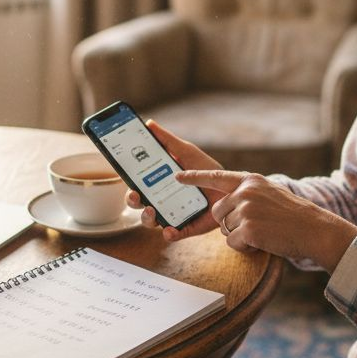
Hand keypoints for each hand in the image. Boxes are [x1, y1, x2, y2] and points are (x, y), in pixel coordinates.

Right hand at [127, 120, 224, 240]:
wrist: (230, 187)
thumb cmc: (205, 169)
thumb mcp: (186, 152)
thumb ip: (167, 140)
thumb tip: (149, 123)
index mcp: (157, 183)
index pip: (136, 185)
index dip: (128, 185)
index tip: (126, 180)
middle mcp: (160, 201)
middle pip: (138, 204)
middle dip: (133, 201)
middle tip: (137, 196)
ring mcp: (172, 215)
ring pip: (151, 221)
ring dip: (147, 218)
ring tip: (152, 211)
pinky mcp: (185, 228)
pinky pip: (173, 234)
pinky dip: (169, 234)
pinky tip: (169, 230)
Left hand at [175, 169, 356, 272]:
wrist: (314, 229)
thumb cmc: (293, 216)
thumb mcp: (270, 194)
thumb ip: (248, 194)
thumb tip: (224, 208)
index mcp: (251, 180)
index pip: (217, 177)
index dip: (195, 178)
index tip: (177, 177)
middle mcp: (246, 191)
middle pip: (218, 212)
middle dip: (230, 223)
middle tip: (256, 226)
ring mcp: (247, 209)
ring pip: (224, 229)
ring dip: (240, 236)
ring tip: (263, 233)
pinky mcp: (248, 228)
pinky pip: (232, 243)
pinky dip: (245, 247)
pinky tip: (263, 242)